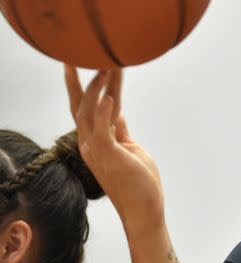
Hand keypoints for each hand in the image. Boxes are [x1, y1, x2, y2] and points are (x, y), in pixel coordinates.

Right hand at [65, 66, 163, 238]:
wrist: (144, 208)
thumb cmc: (139, 180)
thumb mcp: (129, 147)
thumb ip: (118, 129)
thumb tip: (115, 110)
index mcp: (96, 139)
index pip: (87, 105)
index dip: (86, 83)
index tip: (84, 61)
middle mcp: (90, 142)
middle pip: (78, 104)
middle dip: (76, 79)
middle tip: (75, 53)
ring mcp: (97, 150)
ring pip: (88, 112)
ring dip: (96, 88)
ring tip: (104, 66)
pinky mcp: (109, 155)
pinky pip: (102, 129)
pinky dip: (103, 111)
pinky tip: (110, 95)